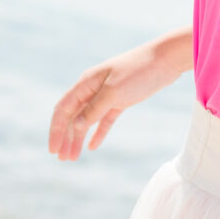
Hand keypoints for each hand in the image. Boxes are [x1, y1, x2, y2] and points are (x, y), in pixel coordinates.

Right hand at [49, 35, 190, 161]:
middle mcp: (92, 89)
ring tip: (73, 157)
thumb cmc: (139, 71)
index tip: (53, 150)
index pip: (63, 110)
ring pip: (87, 120)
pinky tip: (92, 146)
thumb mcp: (114, 92)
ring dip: (79, 138)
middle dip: (66, 138)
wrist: (166, 59)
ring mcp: (106, 95)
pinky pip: (104, 119)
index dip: (56, 131)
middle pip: (73, 117)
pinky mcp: (121, 100)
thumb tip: (76, 126)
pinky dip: (97, 132)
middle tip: (63, 159)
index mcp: (85, 84)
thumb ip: (94, 109)